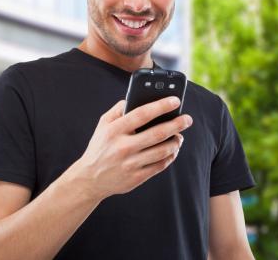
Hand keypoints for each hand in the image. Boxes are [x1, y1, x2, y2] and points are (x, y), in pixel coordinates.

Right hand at [67, 96, 192, 199]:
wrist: (89, 179)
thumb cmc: (100, 147)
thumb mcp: (103, 124)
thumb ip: (118, 109)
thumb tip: (136, 98)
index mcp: (114, 130)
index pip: (142, 114)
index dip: (161, 106)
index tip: (175, 101)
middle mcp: (123, 147)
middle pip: (157, 133)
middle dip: (176, 124)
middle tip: (187, 119)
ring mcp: (130, 164)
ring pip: (162, 151)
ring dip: (176, 142)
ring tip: (180, 136)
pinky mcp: (136, 177)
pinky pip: (160, 165)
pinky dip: (170, 156)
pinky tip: (173, 150)